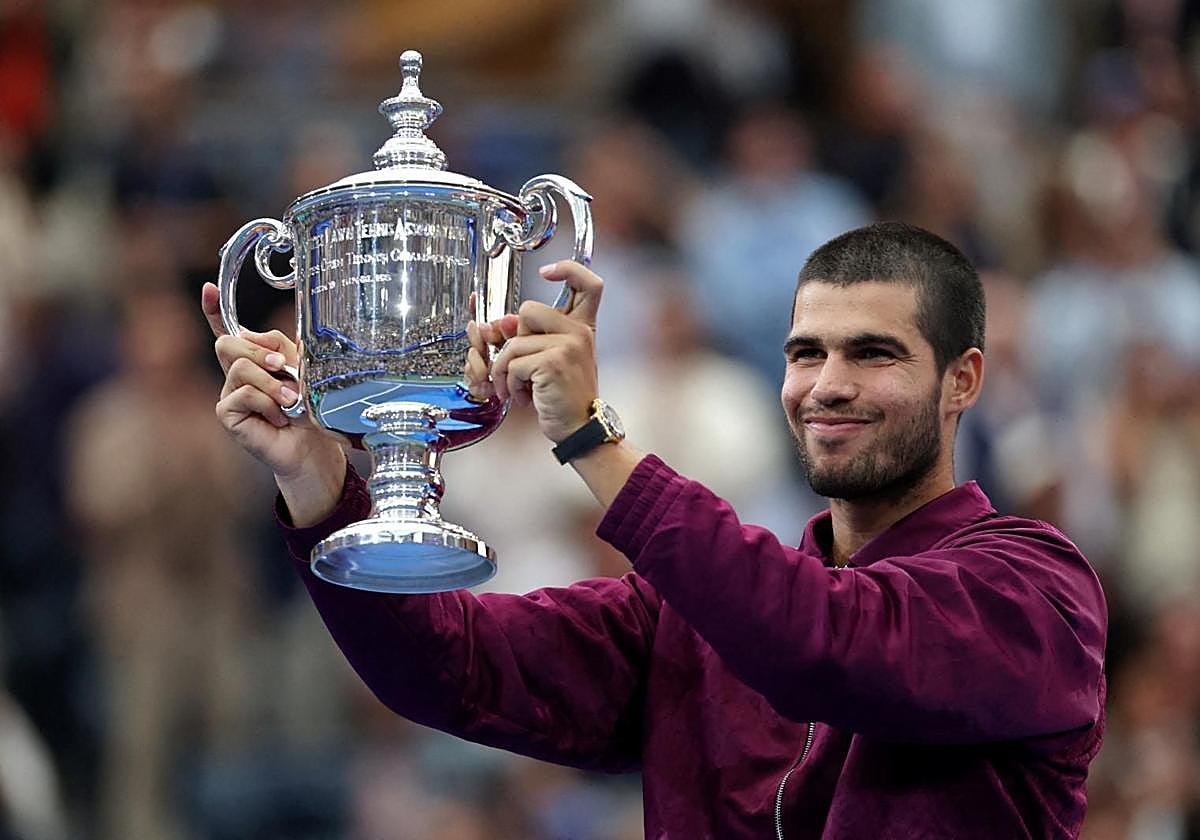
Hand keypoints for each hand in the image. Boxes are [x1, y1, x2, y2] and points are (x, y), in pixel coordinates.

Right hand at [202, 282, 347, 524]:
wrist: (311, 446)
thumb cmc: (308, 410)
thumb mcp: (301, 370)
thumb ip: (281, 348)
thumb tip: (252, 335)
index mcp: (254, 359)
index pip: (228, 331)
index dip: (214, 310)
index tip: (208, 288)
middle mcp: (236, 374)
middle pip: (229, 344)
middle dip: (260, 352)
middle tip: (283, 368)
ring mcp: (229, 393)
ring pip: (240, 368)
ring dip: (271, 383)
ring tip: (289, 402)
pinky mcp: (227, 413)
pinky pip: (242, 394)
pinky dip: (266, 403)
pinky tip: (277, 417)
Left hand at [480, 261, 602, 442]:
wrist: (580, 428)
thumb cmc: (564, 397)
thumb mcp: (551, 361)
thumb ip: (531, 337)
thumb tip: (499, 324)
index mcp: (583, 327)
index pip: (588, 283)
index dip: (568, 269)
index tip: (547, 271)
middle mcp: (579, 331)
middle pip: (528, 310)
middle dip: (514, 340)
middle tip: (521, 367)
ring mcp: (568, 345)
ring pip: (513, 342)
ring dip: (506, 370)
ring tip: (518, 388)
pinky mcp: (553, 362)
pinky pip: (513, 363)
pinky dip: (510, 384)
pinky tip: (524, 397)